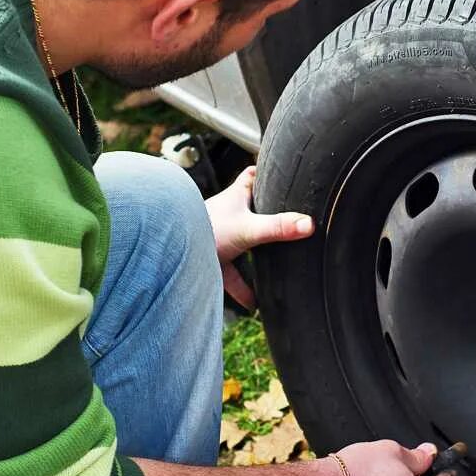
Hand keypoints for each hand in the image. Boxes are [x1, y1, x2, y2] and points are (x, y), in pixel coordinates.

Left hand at [205, 166, 314, 308]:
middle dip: (267, 214)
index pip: (252, 175)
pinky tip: (255, 304)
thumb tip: (309, 225)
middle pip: (251, 209)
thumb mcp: (248, 229)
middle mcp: (228, 213)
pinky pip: (232, 274)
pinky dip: (243, 288)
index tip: (282, 171)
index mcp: (236, 197)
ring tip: (278, 267)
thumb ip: (279, 228)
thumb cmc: (201, 229)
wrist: (166, 253)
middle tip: (288, 218)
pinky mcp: (212, 258)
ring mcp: (220, 236)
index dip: (267, 172)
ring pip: (243, 242)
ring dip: (257, 254)